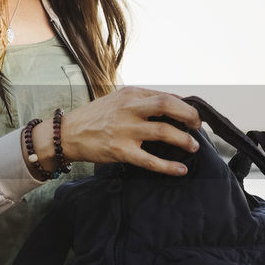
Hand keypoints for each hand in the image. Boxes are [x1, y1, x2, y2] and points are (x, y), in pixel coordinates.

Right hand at [48, 87, 202, 176]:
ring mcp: (125, 130)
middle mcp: (129, 108)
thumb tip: (173, 104)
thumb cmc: (94, 117)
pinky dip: (168, 166)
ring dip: (184, 140)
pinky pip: (151, 160)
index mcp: (130, 94)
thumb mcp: (117, 99)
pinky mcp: (121, 150)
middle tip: (197, 126)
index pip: (166, 96)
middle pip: (169, 106)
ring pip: (164, 132)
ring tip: (192, 147)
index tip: (193, 116)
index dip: (185, 107)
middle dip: (190, 117)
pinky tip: (180, 170)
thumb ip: (142, 100)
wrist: (67, 134)